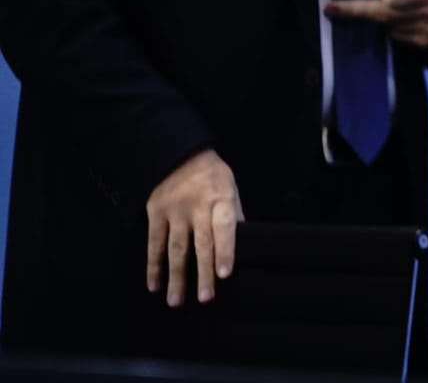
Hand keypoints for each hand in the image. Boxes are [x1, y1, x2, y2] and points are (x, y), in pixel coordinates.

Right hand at [145, 149, 241, 305]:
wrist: (178, 155)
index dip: (225, 250)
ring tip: (176, 301)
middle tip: (205, 298)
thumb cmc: (212, 176)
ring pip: (176, 248)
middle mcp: (197, 207)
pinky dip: (153, 265)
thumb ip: (235, 215)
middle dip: (203, 272)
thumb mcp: (231, 188)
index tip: (225, 274)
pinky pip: (154, 243)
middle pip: (201, 243)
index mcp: (220, 198)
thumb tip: (246, 243)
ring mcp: (174, 211)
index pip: (224, 227)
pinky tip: (154, 285)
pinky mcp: (155, 214)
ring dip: (176, 276)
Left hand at [325, 0, 427, 48]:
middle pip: (383, 14)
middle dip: (358, 10)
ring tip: (395, 2)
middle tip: (330, 9)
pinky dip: (392, 25)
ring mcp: (426, 33)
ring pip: (387, 25)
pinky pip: (395, 36)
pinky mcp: (424, 44)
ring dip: (382, 14)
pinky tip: (401, 16)